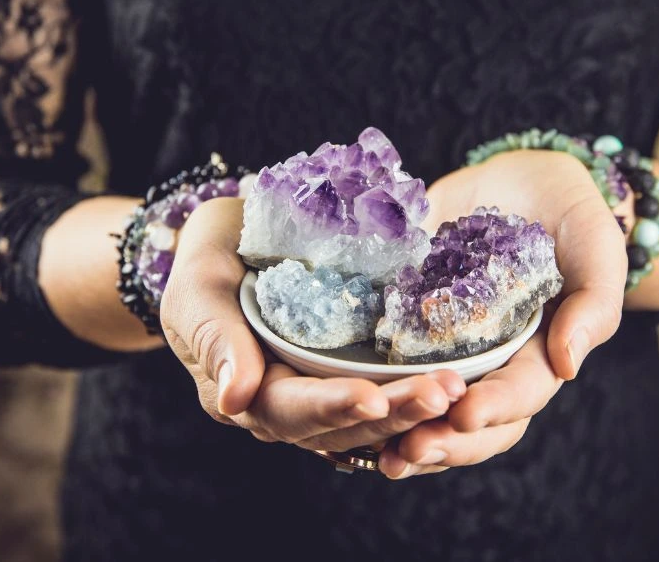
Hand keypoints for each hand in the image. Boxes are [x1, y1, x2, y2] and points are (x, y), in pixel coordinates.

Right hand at [159, 197, 467, 452]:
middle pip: (343, 424)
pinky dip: (418, 397)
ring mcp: (322, 392)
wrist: (237, 236)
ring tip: (458, 390)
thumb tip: (234, 400)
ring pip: (372, 418)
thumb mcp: (199, 287)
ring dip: (416, 408)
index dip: (332, 406)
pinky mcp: (351, 374)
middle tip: (444, 393)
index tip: (373, 396)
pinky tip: (459, 388)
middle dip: (394, 412)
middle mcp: (286, 404)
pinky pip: (387, 397)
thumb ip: (213, 338)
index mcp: (245, 393)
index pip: (290, 411)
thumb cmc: (209, 258)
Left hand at [379, 150, 625, 477]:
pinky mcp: (409, 315)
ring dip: (405, 431)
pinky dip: (372, 387)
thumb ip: (593, 305)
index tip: (466, 414)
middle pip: (472, 420)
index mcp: (539, 354)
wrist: (524, 179)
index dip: (496, 407)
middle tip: (408, 451)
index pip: (520, 393)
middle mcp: (491, 360)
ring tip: (379, 452)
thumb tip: (569, 365)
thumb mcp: (596, 250)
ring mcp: (447, 343)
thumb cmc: (573, 216)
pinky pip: (391, 359)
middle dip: (443, 440)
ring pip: (431, 405)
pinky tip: (347, 404)